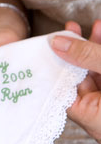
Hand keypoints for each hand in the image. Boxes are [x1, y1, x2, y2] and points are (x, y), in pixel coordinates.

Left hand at [49, 19, 100, 142]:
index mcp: (89, 118)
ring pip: (95, 74)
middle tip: (71, 28)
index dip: (53, 66)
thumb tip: (58, 41)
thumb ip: (87, 56)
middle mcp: (96, 115)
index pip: (59, 90)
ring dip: (95, 50)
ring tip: (97, 26)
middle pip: (78, 79)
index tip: (48, 44)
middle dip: (77, 51)